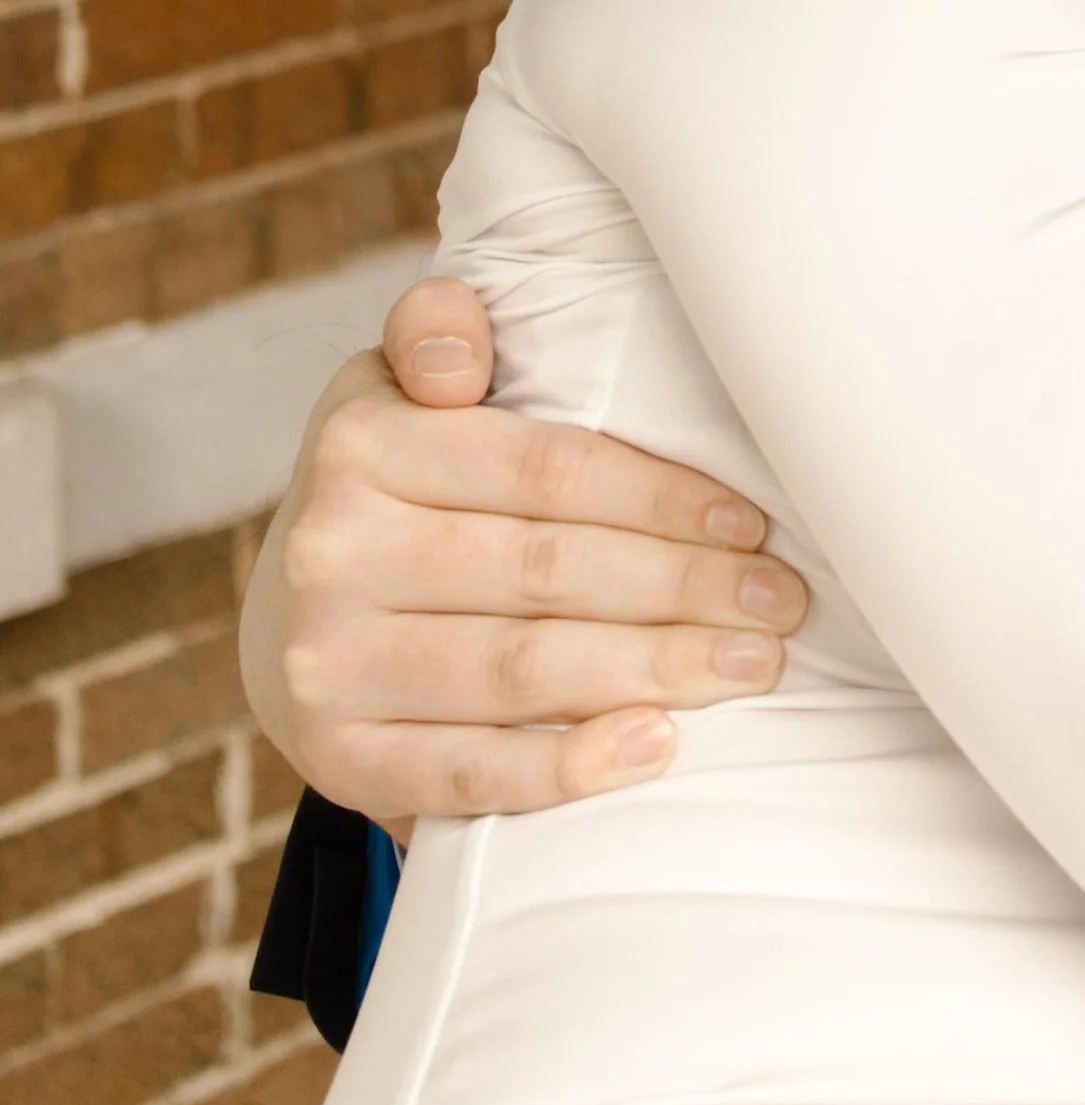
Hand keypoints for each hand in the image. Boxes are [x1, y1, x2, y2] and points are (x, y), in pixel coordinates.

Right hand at [238, 275, 809, 823]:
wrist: (285, 621)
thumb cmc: (390, 485)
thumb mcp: (393, 385)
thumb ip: (435, 332)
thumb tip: (459, 361)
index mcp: (360, 445)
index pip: (542, 472)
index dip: (658, 498)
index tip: (751, 523)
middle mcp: (333, 553)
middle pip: (546, 571)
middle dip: (683, 587)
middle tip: (780, 604)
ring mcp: (329, 665)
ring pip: (522, 669)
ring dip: (653, 670)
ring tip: (750, 666)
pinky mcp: (340, 759)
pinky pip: (469, 771)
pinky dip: (568, 766)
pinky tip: (655, 745)